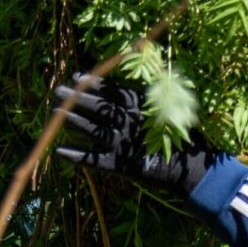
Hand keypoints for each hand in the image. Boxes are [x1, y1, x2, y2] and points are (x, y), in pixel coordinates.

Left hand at [54, 76, 213, 194]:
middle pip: (97, 106)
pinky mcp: (121, 165)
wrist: (193, 169)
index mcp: (140, 106)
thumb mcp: (172, 110)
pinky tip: (60, 151)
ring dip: (72, 120)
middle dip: (75, 98)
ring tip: (54, 114)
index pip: (111, 90)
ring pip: (92, 128)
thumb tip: (144, 83)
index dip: (92, 83)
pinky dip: (77, 156)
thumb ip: (153, 97)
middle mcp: (129, 121)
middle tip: (56, 91)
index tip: (76, 77)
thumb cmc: (185, 139)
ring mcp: (124, 143)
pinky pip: (94, 160)